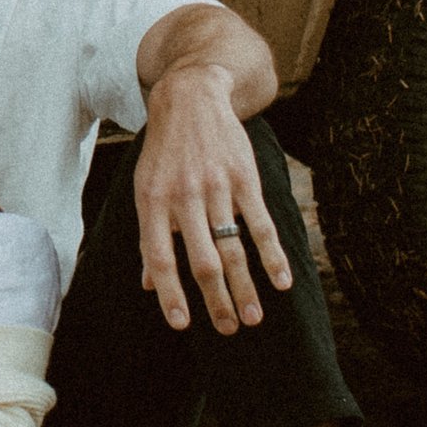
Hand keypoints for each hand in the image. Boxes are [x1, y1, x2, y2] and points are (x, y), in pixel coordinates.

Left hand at [134, 58, 290, 337]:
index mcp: (153, 203)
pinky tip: (281, 280)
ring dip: (245, 287)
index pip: (160, 258)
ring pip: (233, 248)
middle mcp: (184, 197)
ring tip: (253, 318)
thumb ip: (150, 236)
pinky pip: (260, 224)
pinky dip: (272, 255)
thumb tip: (149, 284)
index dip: (171, 293)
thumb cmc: (164, 152)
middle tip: (229, 329)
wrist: (190, 98)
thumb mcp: (145, 188)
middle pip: (202, 260)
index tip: (181, 324)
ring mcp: (216, 187)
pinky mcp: (244, 177)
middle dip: (217, 300)